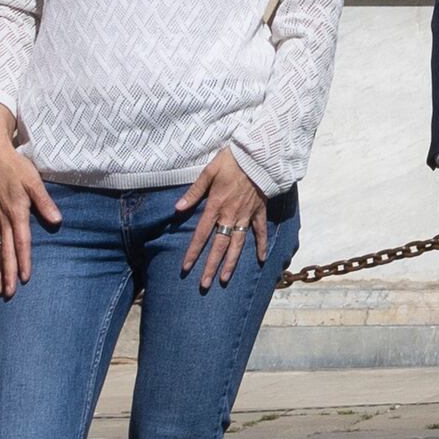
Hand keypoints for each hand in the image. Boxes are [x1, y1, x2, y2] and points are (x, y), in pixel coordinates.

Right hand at [0, 109, 57, 292]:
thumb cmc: (16, 168)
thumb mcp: (34, 180)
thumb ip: (45, 202)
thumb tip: (57, 221)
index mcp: (16, 212)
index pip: (21, 242)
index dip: (23, 261)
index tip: (26, 278)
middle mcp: (4, 220)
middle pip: (5, 252)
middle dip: (8, 274)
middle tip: (8, 294)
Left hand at [174, 146, 278, 288]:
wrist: (259, 154)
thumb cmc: (231, 160)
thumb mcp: (208, 172)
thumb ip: (194, 192)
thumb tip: (177, 208)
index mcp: (216, 206)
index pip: (201, 234)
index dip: (193, 252)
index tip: (185, 268)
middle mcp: (230, 214)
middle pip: (219, 245)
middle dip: (211, 266)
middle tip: (205, 284)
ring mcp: (246, 215)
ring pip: (237, 243)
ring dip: (231, 262)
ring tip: (225, 279)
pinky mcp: (259, 211)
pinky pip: (260, 231)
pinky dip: (261, 245)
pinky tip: (261, 259)